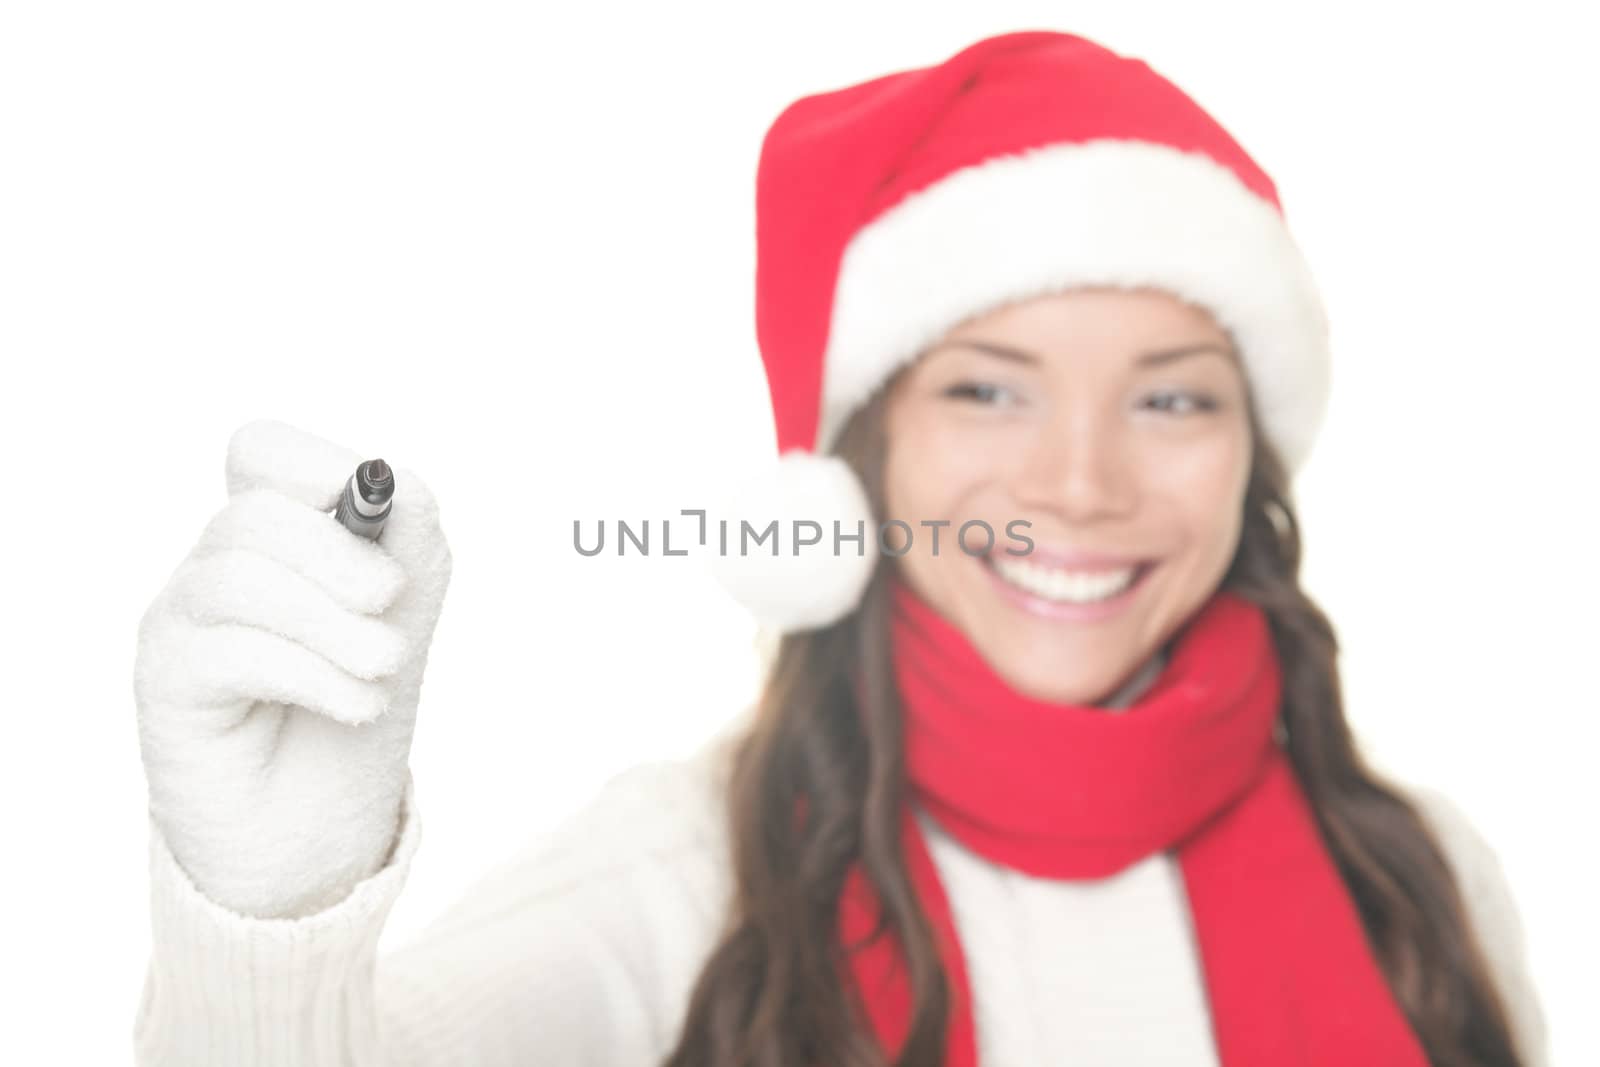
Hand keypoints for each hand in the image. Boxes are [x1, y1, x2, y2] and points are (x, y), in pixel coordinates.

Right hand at [134, 419, 452, 917]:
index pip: (261, 451)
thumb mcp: (407, 604)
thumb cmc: (358, 695)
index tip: (370, 513)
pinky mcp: (167, 681)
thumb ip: (406, 532)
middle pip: (256, 514)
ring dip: (336, 626)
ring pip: (240, 576)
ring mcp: (182, 617)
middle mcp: (216, 561)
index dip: (316, 470)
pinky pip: (230, 649)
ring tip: (383, 667)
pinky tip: (355, 702)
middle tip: (392, 606)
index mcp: (276, 528)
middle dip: (342, 560)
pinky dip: (314, 674)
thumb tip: (389, 484)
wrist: (318, 819)